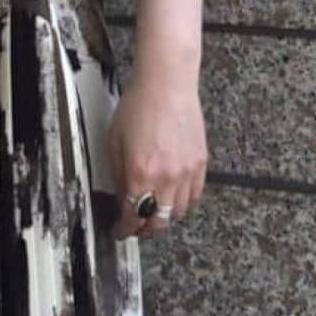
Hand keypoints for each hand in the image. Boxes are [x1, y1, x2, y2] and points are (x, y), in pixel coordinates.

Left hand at [106, 74, 207, 239]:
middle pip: (158, 222)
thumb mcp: (115, 144)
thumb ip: (118, 176)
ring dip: (164, 217)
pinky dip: (183, 203)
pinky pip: (195, 196)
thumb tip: (121, 198)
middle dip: (145, 229)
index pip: (132, 217)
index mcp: (140, 174)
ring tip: (154, 212)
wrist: (166, 84)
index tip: (119, 231)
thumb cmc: (139, 106)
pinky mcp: (201, 163)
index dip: (124, 230)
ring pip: (178, 213)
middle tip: (136, 226)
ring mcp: (186, 172)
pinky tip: (173, 199)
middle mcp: (165, 178)